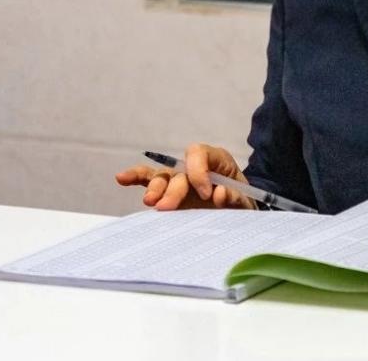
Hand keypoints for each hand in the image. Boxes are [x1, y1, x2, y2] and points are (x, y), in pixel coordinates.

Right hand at [114, 143, 254, 210]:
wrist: (237, 214)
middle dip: (172, 189)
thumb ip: (235, 197)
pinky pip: (149, 180)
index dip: (199, 171)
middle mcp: (195, 166)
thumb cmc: (242, 204)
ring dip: (154, 189)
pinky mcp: (168, 191)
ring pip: (162, 177)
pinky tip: (121, 178)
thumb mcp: (246, 202)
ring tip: (150, 202)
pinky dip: (135, 178)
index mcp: (216, 160)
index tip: (206, 193)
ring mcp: (179, 178)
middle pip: (178, 171)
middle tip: (167, 207)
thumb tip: (219, 193)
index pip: (200, 153)